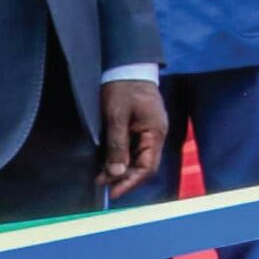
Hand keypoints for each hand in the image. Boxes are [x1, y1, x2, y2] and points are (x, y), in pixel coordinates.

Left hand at [100, 78, 167, 197]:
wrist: (128, 65)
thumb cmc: (122, 88)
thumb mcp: (116, 116)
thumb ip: (117, 146)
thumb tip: (116, 174)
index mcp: (155, 132)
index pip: (147, 167)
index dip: (130, 182)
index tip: (112, 193)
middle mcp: (156, 134)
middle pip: (144, 165)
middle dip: (124, 178)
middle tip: (101, 184)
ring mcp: (151, 130)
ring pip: (139, 158)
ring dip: (122, 169)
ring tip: (101, 177)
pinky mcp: (143, 126)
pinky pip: (135, 148)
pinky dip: (123, 158)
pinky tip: (109, 162)